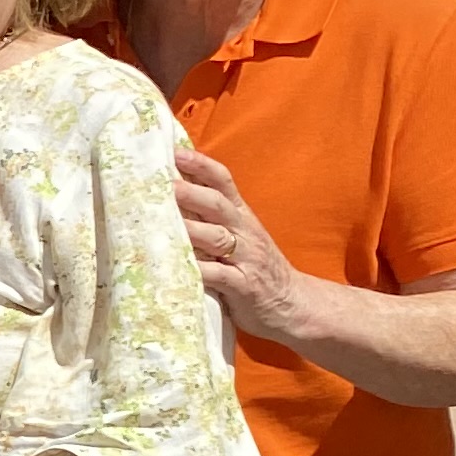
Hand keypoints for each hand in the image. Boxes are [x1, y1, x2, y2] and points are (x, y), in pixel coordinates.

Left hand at [170, 150, 310, 349]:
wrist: (293, 303)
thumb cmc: (254, 266)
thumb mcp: (237, 235)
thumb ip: (210, 218)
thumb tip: (172, 193)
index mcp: (241, 216)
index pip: (223, 181)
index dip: (201, 165)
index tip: (175, 152)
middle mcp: (244, 232)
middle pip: (218, 205)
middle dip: (191, 193)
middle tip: (164, 184)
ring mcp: (246, 259)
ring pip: (216, 238)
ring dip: (191, 229)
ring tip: (163, 222)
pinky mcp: (244, 286)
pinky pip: (219, 276)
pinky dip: (199, 270)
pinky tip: (179, 267)